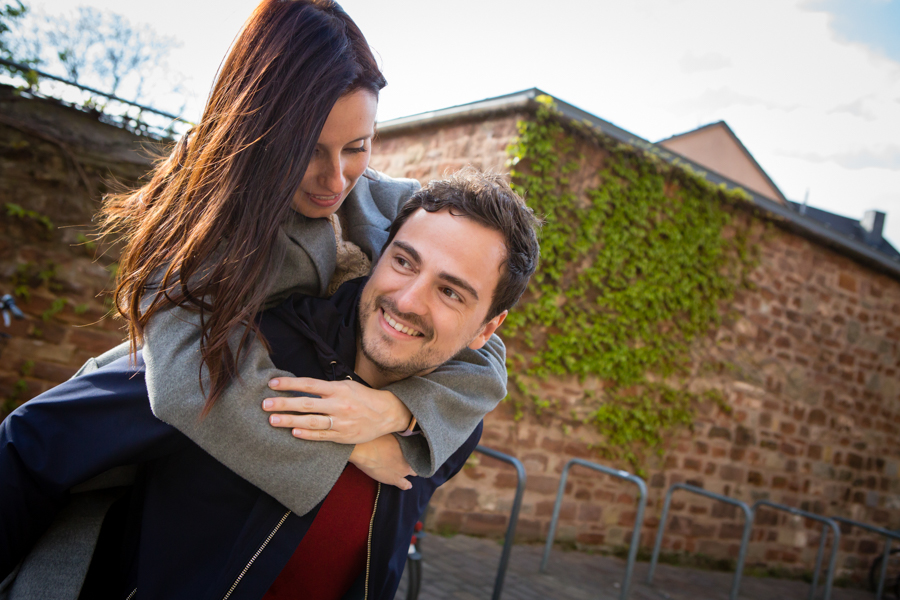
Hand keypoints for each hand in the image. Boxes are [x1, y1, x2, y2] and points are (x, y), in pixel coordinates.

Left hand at [263, 377, 411, 443]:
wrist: (387, 414)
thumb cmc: (363, 397)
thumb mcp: (347, 386)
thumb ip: (326, 388)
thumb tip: (301, 387)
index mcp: (338, 389)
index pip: (309, 384)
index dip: (289, 384)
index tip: (272, 384)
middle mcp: (338, 404)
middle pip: (305, 404)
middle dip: (283, 404)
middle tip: (265, 404)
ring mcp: (340, 422)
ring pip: (310, 421)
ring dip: (289, 420)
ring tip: (272, 420)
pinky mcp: (343, 436)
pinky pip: (321, 435)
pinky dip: (307, 434)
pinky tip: (293, 432)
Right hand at [349, 435, 415, 489]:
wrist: (364, 450)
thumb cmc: (376, 438)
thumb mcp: (391, 433)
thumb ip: (399, 435)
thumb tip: (402, 432)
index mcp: (409, 447)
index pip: (418, 449)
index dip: (414, 450)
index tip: (411, 449)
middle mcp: (409, 459)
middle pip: (416, 461)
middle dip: (413, 460)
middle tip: (408, 458)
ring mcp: (403, 471)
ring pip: (413, 473)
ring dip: (410, 471)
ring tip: (407, 469)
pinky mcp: (394, 479)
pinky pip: (405, 485)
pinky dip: (407, 485)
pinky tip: (408, 485)